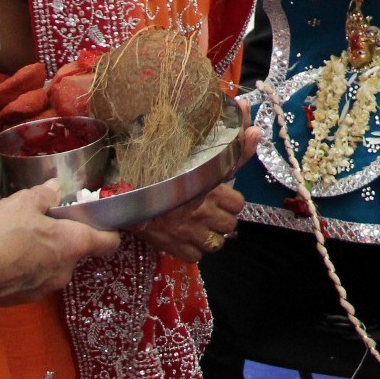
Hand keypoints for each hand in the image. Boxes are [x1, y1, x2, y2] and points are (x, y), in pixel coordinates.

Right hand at [0, 182, 119, 305]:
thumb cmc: (0, 236)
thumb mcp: (22, 203)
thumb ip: (44, 195)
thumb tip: (55, 187)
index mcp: (74, 244)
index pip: (109, 242)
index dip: (108, 230)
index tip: (99, 221)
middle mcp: (66, 270)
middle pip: (76, 251)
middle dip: (62, 238)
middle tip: (42, 223)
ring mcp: (46, 288)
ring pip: (53, 265)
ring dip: (43, 252)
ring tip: (18, 238)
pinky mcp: (25, 298)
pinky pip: (33, 278)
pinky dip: (26, 267)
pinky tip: (6, 256)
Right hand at [130, 128, 258, 262]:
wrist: (126, 192)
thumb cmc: (162, 171)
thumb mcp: (201, 159)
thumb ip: (232, 148)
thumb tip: (253, 121)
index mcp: (212, 189)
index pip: (239, 203)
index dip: (229, 201)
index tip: (218, 197)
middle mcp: (204, 213)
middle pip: (230, 225)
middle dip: (221, 219)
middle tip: (207, 212)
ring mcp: (190, 233)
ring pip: (216, 243)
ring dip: (209, 236)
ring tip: (197, 226)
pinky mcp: (176, 248)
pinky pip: (197, 257)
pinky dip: (193, 250)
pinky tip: (185, 238)